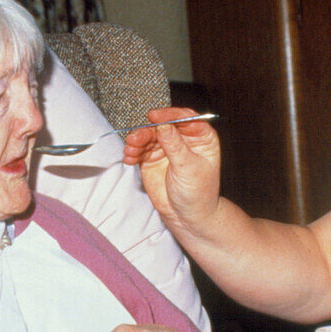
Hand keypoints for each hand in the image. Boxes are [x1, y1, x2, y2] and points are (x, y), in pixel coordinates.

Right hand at [122, 107, 221, 235]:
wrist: (187, 216)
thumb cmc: (198, 193)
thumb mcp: (188, 167)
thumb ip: (175, 145)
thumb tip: (163, 126)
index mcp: (201, 137)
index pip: (186, 118)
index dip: (170, 115)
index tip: (156, 117)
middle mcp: (183, 139)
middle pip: (163, 125)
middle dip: (148, 130)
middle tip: (136, 137)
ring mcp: (166, 148)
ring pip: (149, 136)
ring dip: (137, 141)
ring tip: (131, 149)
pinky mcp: (152, 159)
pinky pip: (140, 150)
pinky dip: (133, 152)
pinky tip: (129, 157)